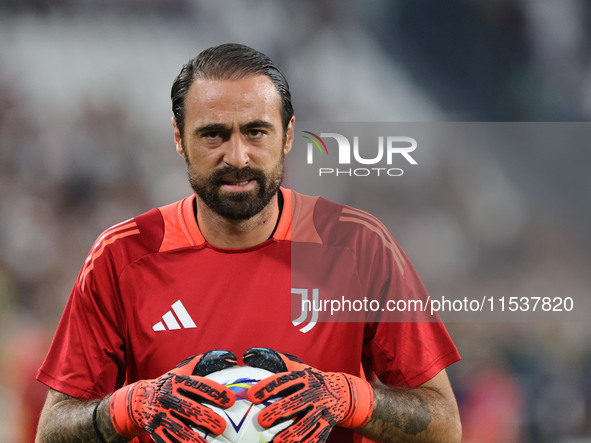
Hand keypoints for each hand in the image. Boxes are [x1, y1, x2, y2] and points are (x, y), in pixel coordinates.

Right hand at [109, 350, 237, 441]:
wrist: (137, 400)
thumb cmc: (166, 384)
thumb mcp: (179, 372)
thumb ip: (198, 363)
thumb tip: (226, 355)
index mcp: (177, 382)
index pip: (199, 386)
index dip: (216, 392)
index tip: (231, 400)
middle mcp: (169, 397)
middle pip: (190, 409)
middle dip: (207, 418)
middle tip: (221, 426)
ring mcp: (161, 414)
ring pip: (179, 428)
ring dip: (193, 438)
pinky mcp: (154, 429)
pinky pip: (167, 440)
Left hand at [244, 348, 373, 442]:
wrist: (344, 392)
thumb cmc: (314, 380)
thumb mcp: (300, 368)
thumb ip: (280, 362)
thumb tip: (252, 355)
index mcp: (304, 377)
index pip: (283, 381)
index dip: (267, 388)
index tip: (251, 395)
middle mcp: (314, 393)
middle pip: (294, 403)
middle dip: (277, 412)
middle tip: (261, 421)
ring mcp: (322, 409)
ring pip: (306, 423)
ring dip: (290, 434)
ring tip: (276, 441)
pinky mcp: (328, 423)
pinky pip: (318, 436)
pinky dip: (307, 442)